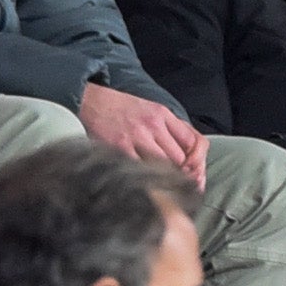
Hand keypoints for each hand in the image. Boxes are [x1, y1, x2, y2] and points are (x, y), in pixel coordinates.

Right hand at [79, 78, 207, 178]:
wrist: (92, 102)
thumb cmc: (121, 109)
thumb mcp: (150, 109)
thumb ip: (167, 129)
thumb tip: (184, 155)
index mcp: (163, 114)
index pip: (192, 141)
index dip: (194, 160)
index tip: (189, 170)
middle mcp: (153, 124)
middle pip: (179, 157)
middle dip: (178, 171)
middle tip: (173, 182)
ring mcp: (137, 136)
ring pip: (163, 165)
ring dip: (162, 177)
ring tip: (158, 184)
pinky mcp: (121, 147)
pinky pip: (140, 169)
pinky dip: (144, 178)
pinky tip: (142, 182)